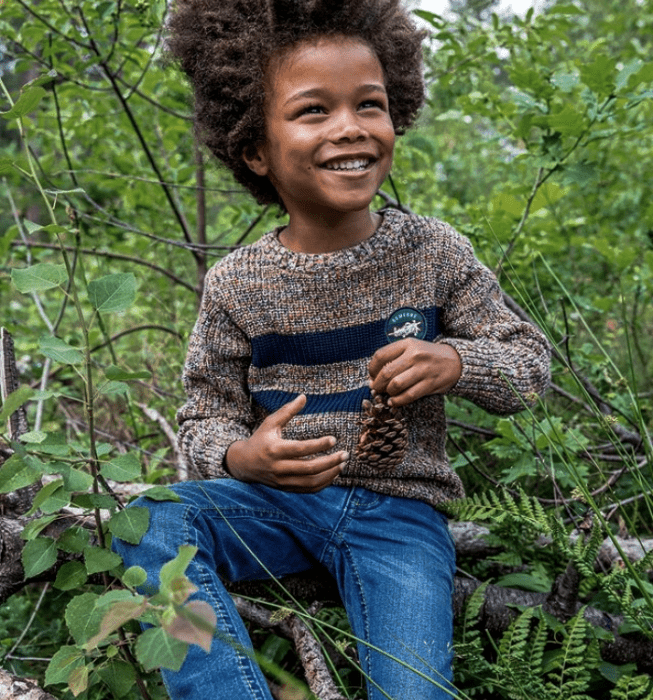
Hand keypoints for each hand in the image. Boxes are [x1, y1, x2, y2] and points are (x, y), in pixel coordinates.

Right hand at [225, 394, 346, 492]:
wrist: (243, 464)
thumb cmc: (260, 439)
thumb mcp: (270, 423)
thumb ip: (287, 411)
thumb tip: (304, 397)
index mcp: (274, 450)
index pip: (300, 449)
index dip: (319, 445)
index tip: (334, 439)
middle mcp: (278, 468)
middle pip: (309, 468)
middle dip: (330, 462)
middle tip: (345, 454)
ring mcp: (283, 480)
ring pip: (311, 482)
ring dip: (330, 474)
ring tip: (342, 464)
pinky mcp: (286, 488)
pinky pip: (308, 490)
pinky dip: (323, 483)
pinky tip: (333, 473)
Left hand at [368, 339, 461, 407]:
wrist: (456, 361)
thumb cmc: (427, 356)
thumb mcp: (412, 348)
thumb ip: (394, 358)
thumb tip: (372, 377)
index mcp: (407, 344)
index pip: (381, 356)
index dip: (371, 369)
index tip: (371, 376)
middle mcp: (415, 355)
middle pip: (386, 372)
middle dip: (377, 384)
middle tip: (376, 388)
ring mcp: (423, 370)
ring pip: (396, 385)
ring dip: (387, 392)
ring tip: (387, 394)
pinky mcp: (430, 383)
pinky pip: (409, 395)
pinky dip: (398, 401)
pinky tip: (393, 402)